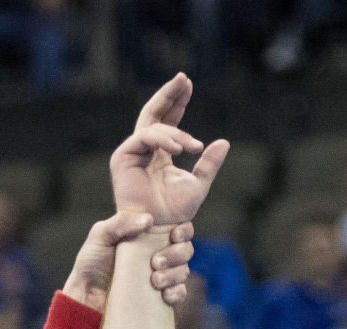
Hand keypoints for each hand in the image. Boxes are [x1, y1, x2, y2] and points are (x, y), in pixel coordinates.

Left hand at [62, 211, 194, 311]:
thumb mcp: (100, 235)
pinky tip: (164, 294)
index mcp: (148, 235)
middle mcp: (158, 253)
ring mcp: (160, 275)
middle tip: (155, 262)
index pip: (178, 228)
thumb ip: (121, 222)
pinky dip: (177, 292)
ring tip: (154, 280)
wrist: (85, 298)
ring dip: (175, 274)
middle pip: (185, 249)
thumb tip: (149, 220)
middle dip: (177, 254)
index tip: (174, 234)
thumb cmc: (91, 263)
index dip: (183, 230)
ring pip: (183, 270)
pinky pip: (180, 293)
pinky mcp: (159, 297)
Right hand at [109, 72, 229, 226]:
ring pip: (153, 127)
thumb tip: (224, 142)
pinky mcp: (122, 158)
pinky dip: (162, 139)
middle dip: (169, 95)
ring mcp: (131, 153)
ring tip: (191, 146)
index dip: (177, 102)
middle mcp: (143, 150)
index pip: (167, 120)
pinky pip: (144, 137)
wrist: (160, 230)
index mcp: (159, 153)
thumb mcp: (198, 184)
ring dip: (175, 132)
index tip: (188, 84)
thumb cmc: (176, 213)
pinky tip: (179, 148)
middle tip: (184, 79)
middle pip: (154, 113)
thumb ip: (209, 163)